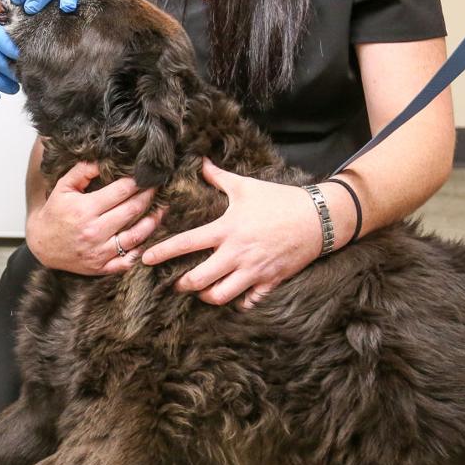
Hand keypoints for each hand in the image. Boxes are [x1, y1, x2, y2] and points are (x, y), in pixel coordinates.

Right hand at [27, 161, 161, 274]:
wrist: (41, 245)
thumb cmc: (54, 213)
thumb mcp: (63, 187)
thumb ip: (82, 171)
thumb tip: (103, 159)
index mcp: (85, 209)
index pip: (120, 191)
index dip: (137, 182)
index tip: (146, 175)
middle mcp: (94, 231)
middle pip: (132, 211)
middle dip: (148, 196)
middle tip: (158, 188)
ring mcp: (99, 252)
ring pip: (136, 236)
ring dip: (153, 222)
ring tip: (161, 210)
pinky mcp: (102, 267)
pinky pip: (128, 260)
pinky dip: (142, 250)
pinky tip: (149, 237)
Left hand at [139, 158, 321, 308]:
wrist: (319, 218)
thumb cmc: (279, 200)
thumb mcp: (246, 186)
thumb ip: (219, 177)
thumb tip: (200, 162)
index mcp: (226, 229)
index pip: (186, 243)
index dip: (162, 253)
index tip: (146, 259)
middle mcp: (237, 254)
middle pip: (199, 280)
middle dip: (182, 285)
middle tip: (175, 283)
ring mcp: (254, 271)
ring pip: (221, 297)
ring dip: (207, 296)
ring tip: (201, 292)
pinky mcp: (270, 282)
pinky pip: (248, 302)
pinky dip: (238, 302)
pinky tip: (233, 296)